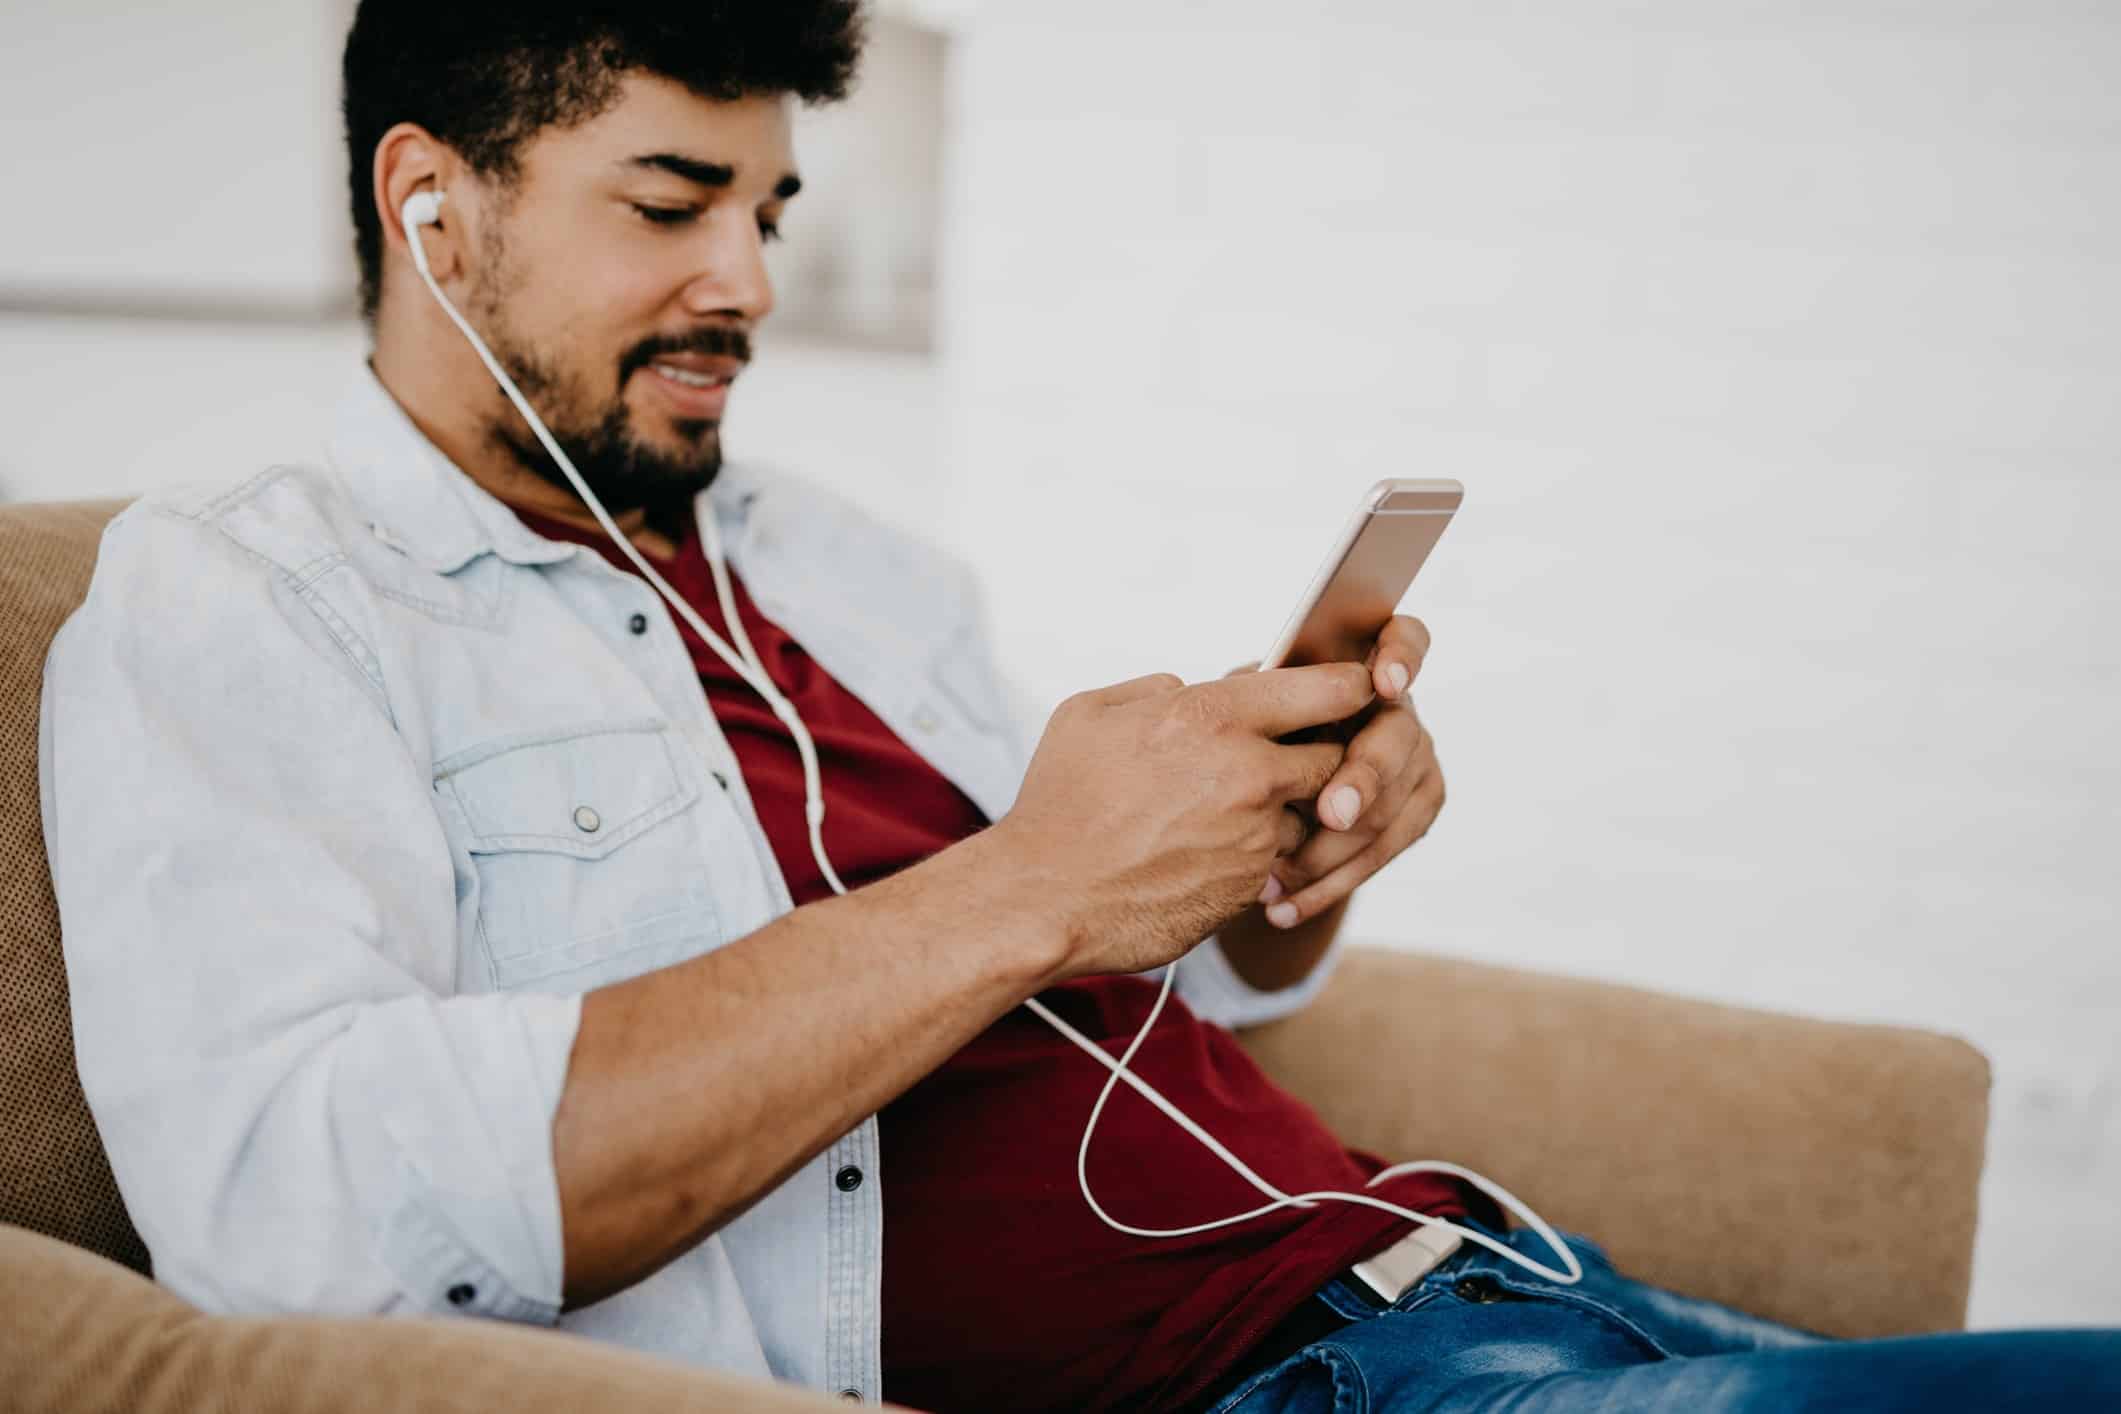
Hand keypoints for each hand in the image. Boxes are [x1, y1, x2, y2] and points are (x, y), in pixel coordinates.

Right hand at [994, 664, 1373, 979]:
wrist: (1046, 899)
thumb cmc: (1059, 804)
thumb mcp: (1089, 715)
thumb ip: (1153, 691)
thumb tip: (1190, 689)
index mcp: (1212, 716)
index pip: (1328, 689)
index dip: (1349, 689)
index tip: (1348, 692)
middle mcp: (1248, 772)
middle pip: (1338, 754)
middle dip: (1321, 754)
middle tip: (1291, 756)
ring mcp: (1256, 835)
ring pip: (1310, 813)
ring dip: (1286, 810)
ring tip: (1227, 814)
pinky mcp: (1252, 886)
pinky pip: (1278, 859)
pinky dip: (1257, 854)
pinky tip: (1208, 853)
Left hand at [1251, 616, 1443, 928]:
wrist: (1254, 801)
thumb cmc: (1244, 737)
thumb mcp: (1242, 711)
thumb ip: (1257, 699)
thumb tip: (1239, 695)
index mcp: (1363, 666)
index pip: (1404, 639)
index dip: (1402, 655)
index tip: (1384, 684)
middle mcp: (1399, 712)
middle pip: (1398, 739)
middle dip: (1365, 777)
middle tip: (1331, 812)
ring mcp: (1415, 763)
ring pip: (1393, 810)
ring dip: (1333, 851)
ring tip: (1274, 879)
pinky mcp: (1416, 811)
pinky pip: (1383, 854)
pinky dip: (1328, 887)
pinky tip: (1283, 907)